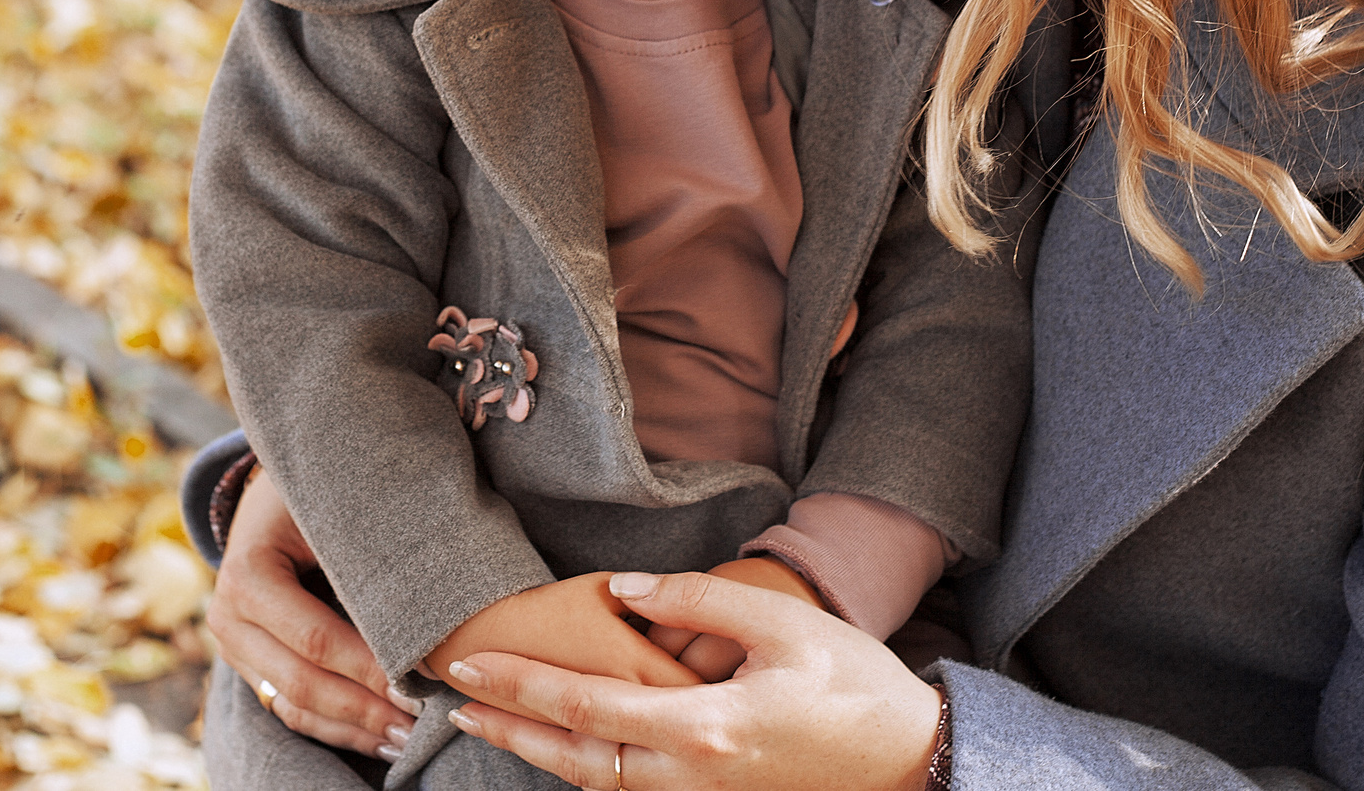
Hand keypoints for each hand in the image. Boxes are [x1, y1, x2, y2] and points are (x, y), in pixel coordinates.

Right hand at [203, 469, 420, 760]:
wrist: (275, 490)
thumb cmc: (318, 492)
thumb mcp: (335, 511)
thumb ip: (367, 560)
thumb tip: (426, 625)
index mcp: (247, 574)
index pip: (314, 638)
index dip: (368, 666)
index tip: (422, 681)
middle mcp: (228, 617)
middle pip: (300, 683)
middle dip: (365, 708)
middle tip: (421, 720)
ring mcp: (234, 646)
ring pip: (292, 707)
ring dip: (353, 728)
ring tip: (406, 740)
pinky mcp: (249, 663)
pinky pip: (289, 708)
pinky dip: (335, 727)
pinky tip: (379, 737)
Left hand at [446, 569, 940, 790]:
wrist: (912, 760)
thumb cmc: (855, 683)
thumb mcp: (783, 624)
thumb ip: (698, 602)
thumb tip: (623, 592)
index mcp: (703, 728)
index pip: (585, 707)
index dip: (521, 684)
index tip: (470, 660)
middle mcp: (690, 776)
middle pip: (574, 759)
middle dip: (508, 728)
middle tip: (451, 697)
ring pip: (595, 782)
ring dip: (537, 751)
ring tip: (489, 718)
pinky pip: (629, 789)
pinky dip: (583, 765)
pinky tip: (562, 742)